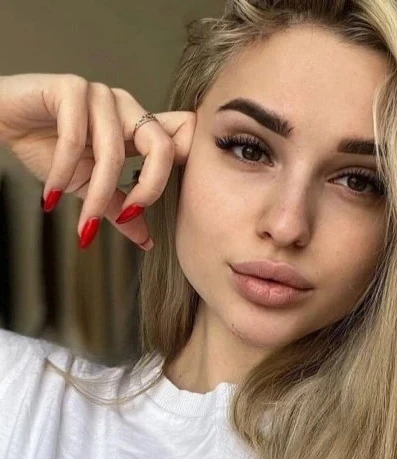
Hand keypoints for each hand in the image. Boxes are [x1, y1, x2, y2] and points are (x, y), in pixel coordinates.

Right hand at [0, 73, 195, 247]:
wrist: (1, 123)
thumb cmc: (46, 147)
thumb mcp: (89, 186)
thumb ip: (118, 207)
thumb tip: (146, 240)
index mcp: (136, 127)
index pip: (180, 138)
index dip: (184, 167)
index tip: (149, 208)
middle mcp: (125, 107)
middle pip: (161, 145)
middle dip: (148, 189)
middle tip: (127, 217)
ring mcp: (99, 94)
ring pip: (112, 152)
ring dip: (95, 196)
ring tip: (81, 223)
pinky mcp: (70, 87)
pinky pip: (74, 137)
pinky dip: (62, 173)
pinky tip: (52, 195)